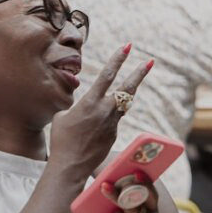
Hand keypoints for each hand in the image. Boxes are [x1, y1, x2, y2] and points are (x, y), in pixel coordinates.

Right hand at [48, 44, 153, 180]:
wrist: (70, 166)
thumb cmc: (61, 140)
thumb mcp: (63, 116)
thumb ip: (78, 106)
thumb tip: (87, 106)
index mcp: (90, 101)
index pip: (108, 75)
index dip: (118, 59)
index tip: (127, 47)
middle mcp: (105, 110)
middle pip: (127, 88)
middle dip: (139, 73)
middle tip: (150, 61)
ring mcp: (112, 122)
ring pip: (125, 103)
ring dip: (129, 91)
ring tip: (136, 78)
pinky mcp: (114, 134)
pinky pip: (115, 120)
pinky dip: (110, 117)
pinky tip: (96, 127)